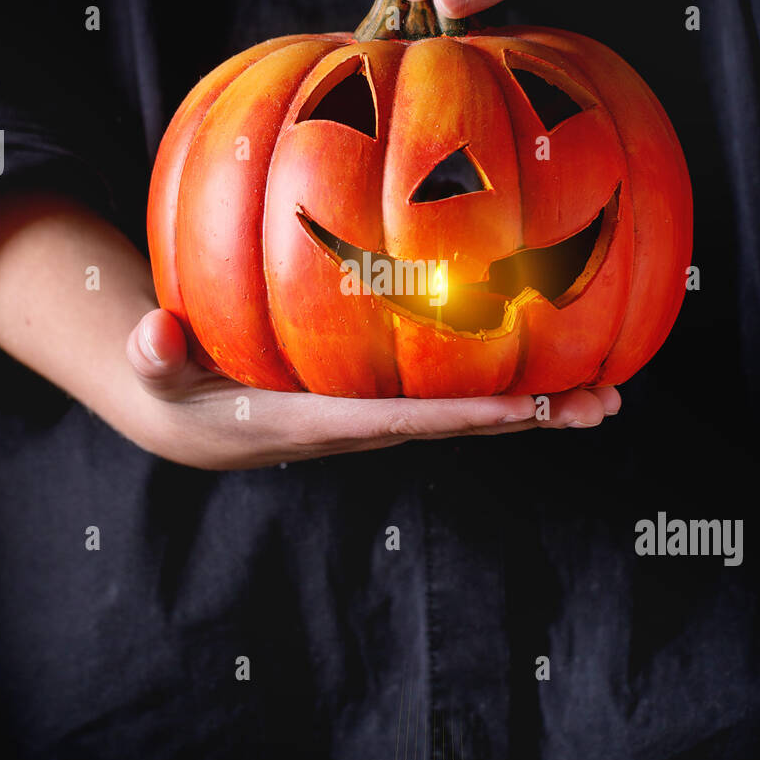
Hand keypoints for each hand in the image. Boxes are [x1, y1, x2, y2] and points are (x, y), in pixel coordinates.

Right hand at [125, 309, 621, 468]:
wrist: (187, 414)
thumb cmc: (173, 382)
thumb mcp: (154, 369)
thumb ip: (152, 353)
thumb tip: (153, 334)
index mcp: (317, 421)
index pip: (401, 420)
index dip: (462, 414)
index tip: (524, 406)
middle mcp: (362, 425)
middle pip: (457, 425)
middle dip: (529, 416)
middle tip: (603, 403)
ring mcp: (378, 414)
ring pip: (466, 413)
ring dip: (537, 404)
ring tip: (607, 395)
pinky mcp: (381, 399)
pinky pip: (450, 392)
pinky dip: (504, 382)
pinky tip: (550, 362)